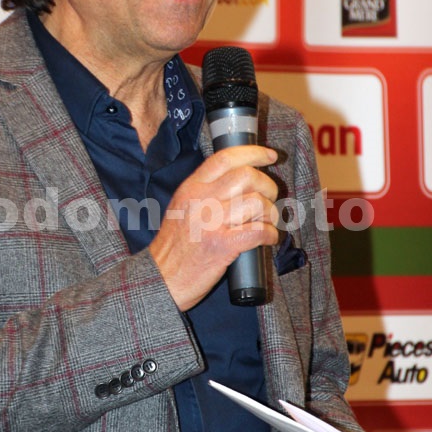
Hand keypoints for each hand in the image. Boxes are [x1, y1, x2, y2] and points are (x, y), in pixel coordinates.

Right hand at [149, 143, 278, 309]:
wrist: (161, 277)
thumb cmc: (175, 245)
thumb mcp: (182, 206)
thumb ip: (205, 190)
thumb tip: (241, 178)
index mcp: (191, 187)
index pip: (225, 158)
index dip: (253, 153)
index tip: (270, 156)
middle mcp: (200, 200)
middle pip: (247, 177)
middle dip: (268, 187)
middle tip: (268, 200)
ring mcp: (211, 223)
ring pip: (257, 203)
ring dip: (270, 214)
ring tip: (266, 223)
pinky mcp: (222, 246)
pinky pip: (258, 231)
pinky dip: (270, 235)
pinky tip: (268, 239)